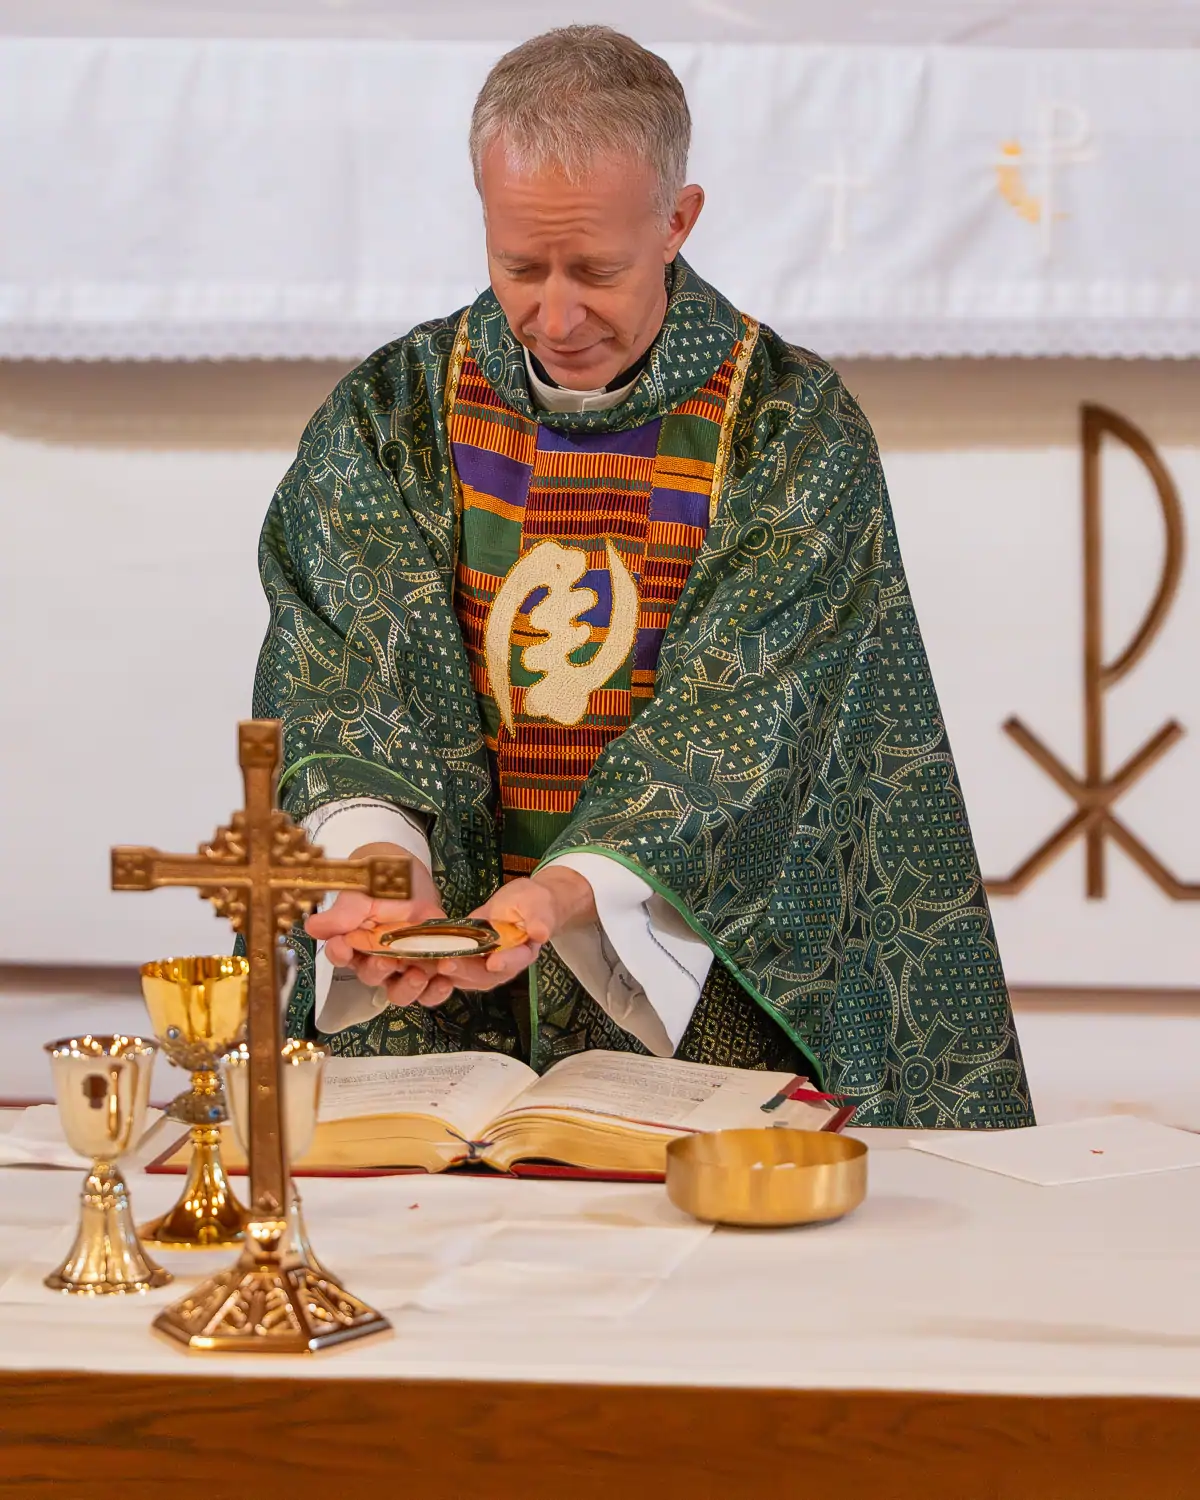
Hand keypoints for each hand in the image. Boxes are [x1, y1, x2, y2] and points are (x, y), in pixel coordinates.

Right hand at [304, 844, 454, 1007]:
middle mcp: (374, 961)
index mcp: (353, 943)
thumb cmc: (378, 885)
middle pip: (371, 977)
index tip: (342, 946)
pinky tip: (445, 980)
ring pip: (400, 991)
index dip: (340, 954)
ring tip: (418, 975)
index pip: (340, 956)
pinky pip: (430, 989)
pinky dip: (437, 989)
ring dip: (408, 987)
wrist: (408, 876)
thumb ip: (343, 913)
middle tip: (385, 960)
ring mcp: (402, 968)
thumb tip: (312, 928)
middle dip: (377, 970)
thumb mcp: (362, 894)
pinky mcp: (428, 967)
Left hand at [426, 867, 596, 992]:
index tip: (493, 962)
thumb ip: (540, 919)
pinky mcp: (468, 957)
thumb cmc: (533, 903)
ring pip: (466, 975)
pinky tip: (422, 957)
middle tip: (447, 964)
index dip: (505, 962)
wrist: (523, 904)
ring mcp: (484, 964)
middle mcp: (503, 964)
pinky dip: (438, 963)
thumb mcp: (538, 905)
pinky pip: (454, 964)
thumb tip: (541, 932)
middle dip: (466, 970)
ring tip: (430, 963)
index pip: (516, 961)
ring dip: (448, 971)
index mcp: (524, 952)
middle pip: (485, 975)